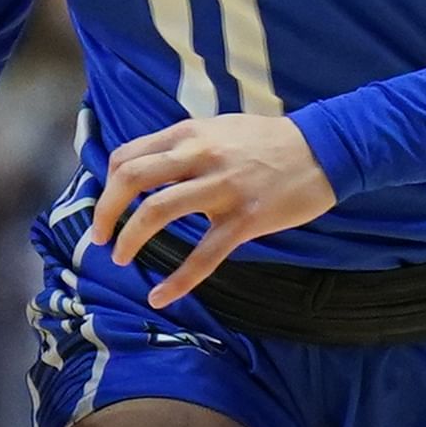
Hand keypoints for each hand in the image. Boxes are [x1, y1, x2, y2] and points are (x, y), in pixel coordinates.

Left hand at [87, 112, 334, 306]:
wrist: (325, 149)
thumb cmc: (268, 141)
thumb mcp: (219, 128)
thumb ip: (184, 144)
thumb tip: (146, 165)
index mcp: (189, 133)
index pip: (129, 155)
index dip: (108, 183)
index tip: (107, 205)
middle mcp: (200, 156)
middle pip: (132, 178)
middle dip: (106, 210)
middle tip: (100, 236)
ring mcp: (223, 188)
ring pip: (158, 212)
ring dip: (130, 238)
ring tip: (121, 258)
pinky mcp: (245, 220)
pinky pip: (203, 255)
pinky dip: (177, 281)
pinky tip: (158, 298)